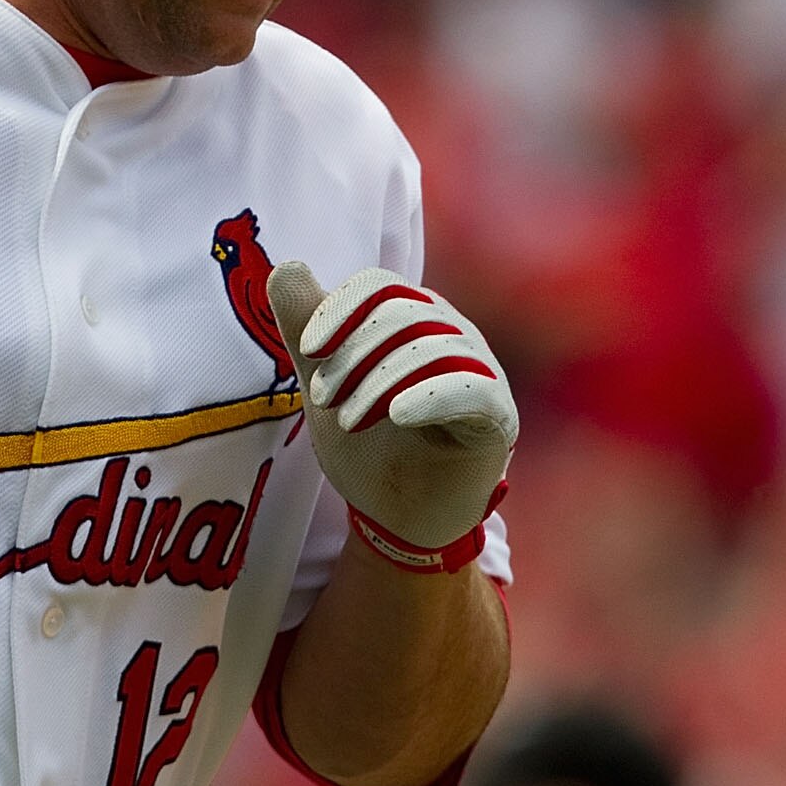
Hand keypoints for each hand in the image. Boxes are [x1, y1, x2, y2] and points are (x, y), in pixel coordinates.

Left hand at [268, 263, 516, 568]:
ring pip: (433, 347)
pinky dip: (431, 395)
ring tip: (347, 421)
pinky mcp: (498, 417)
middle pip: (403, 312)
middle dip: (352, 353)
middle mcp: (451, 334)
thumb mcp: (323, 384)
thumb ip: (304, 328)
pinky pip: (473, 389)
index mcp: (412, 318)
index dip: (340, 308)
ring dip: (378, 381)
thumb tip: (286, 267)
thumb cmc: (367, 445)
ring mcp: (480, 372)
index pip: (379, 285)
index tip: (308, 350)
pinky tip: (397, 415)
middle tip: (322, 399)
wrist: (398, 518)